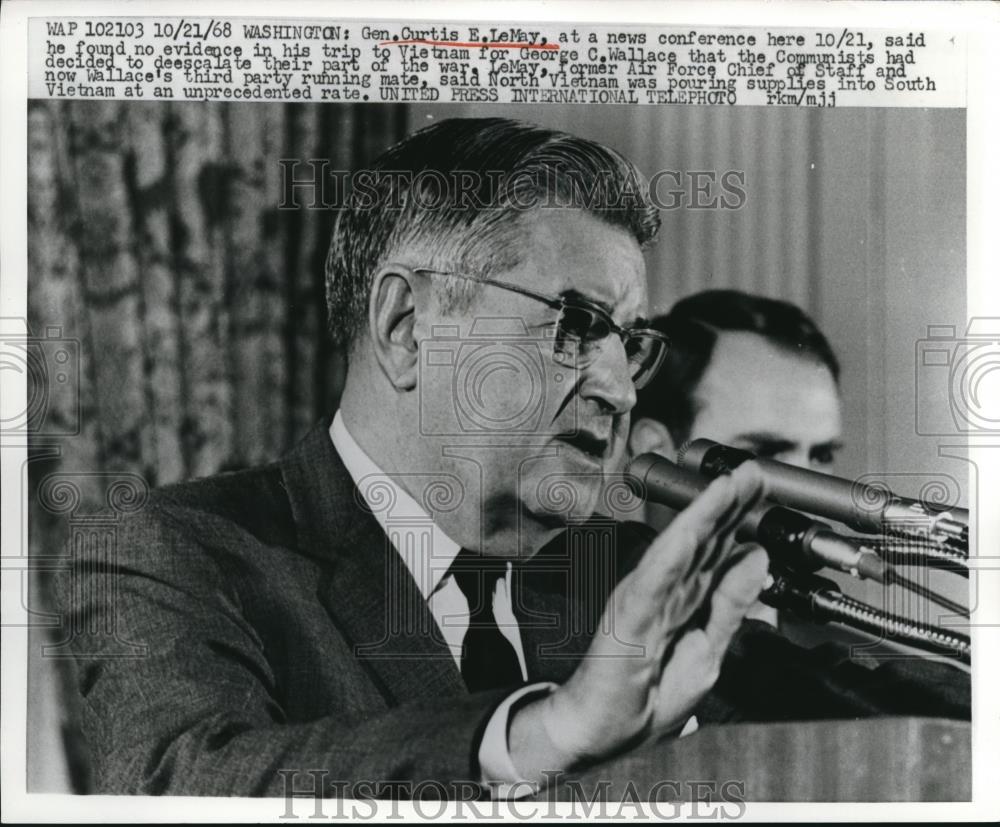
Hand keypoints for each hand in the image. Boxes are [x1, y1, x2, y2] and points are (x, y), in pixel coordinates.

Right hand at [509, 462, 769, 776]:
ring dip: (705, 515)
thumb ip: (731, 604)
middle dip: (729, 502)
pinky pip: (653, 582)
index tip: (763, 485)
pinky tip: (689, 530)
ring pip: (679, 549)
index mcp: (686, 597)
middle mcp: (666, 590)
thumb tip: (757, 560)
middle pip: (702, 539)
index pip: (717, 549)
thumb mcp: (708, 650)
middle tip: (755, 469)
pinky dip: (672, 554)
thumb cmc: (647, 696)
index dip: (741, 515)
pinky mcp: (628, 619)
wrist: (601, 732)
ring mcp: (645, 600)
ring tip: (729, 484)